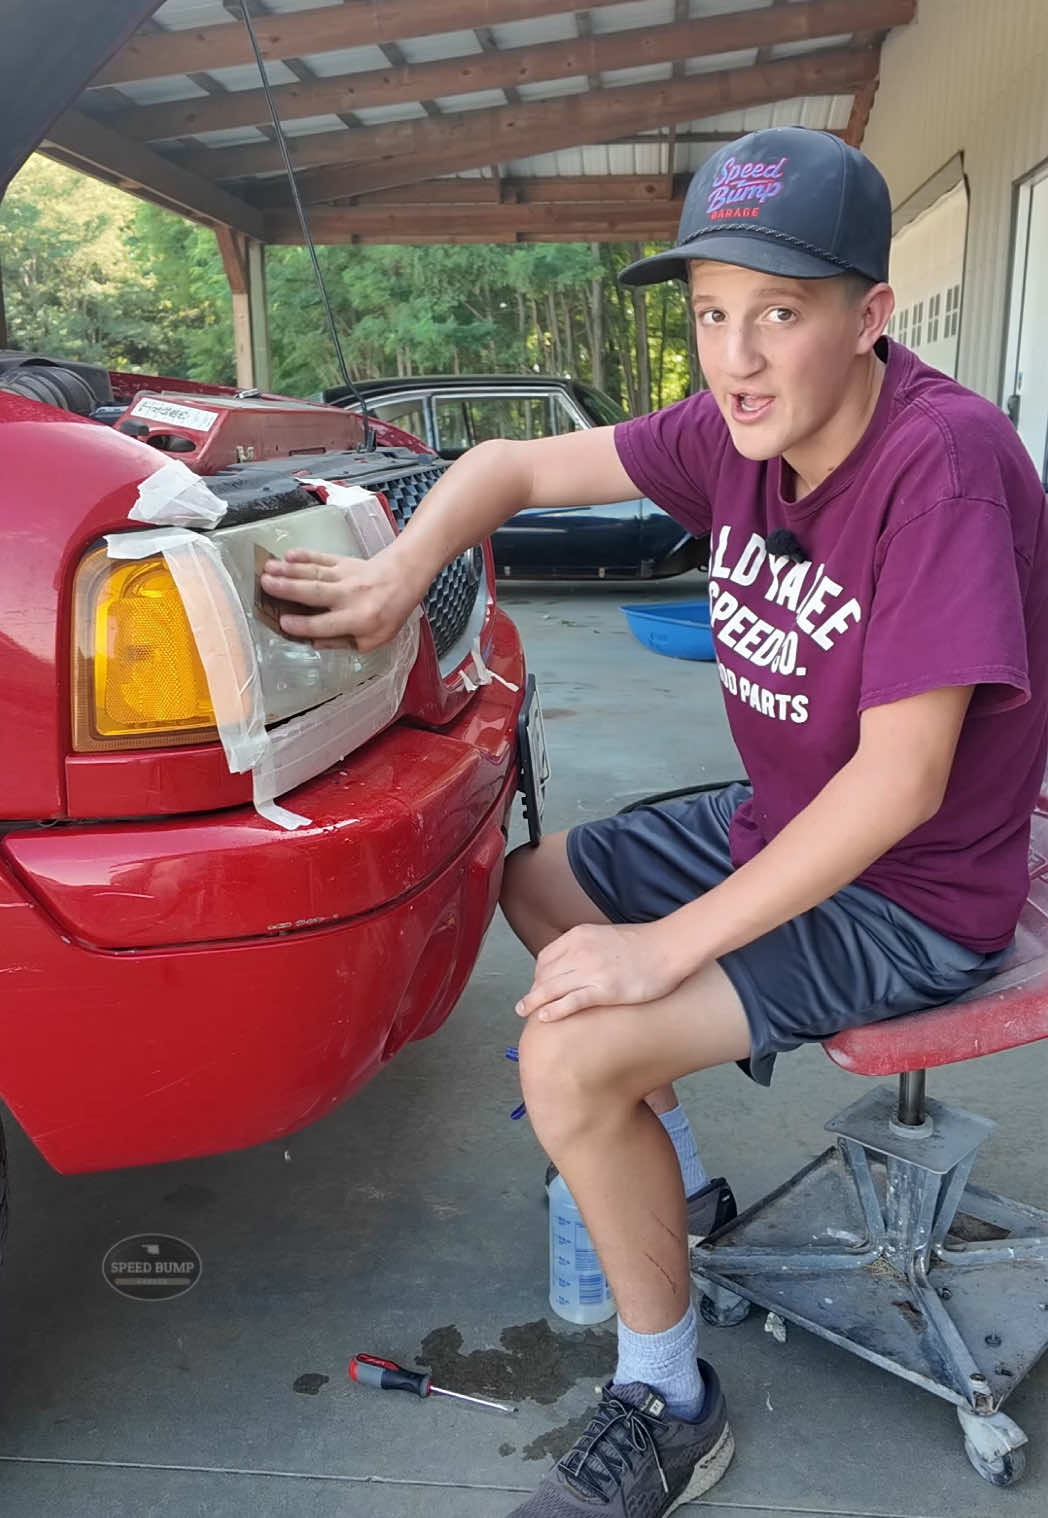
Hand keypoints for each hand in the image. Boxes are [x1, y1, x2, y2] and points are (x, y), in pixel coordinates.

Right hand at [259, 546, 418, 647]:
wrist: (405, 578)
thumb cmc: (388, 613)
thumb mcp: (374, 639)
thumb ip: (343, 642)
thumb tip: (312, 642)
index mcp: (359, 620)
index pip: (325, 624)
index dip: (303, 625)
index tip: (282, 623)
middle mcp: (350, 597)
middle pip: (315, 593)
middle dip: (288, 589)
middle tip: (265, 585)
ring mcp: (346, 576)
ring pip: (314, 573)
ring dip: (289, 570)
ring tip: (267, 569)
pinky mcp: (343, 561)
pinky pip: (321, 558)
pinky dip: (304, 555)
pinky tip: (288, 554)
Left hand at [515, 921, 692, 1022]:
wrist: (670, 946)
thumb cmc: (644, 944)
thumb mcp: (606, 936)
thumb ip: (588, 945)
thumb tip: (578, 961)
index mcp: (579, 936)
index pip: (545, 957)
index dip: (537, 974)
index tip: (537, 987)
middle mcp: (580, 951)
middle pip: (545, 974)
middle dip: (533, 990)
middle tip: (525, 1005)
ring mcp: (591, 971)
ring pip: (551, 988)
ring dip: (533, 1002)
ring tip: (523, 1012)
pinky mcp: (605, 989)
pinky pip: (571, 1001)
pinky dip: (554, 1010)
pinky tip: (544, 1018)